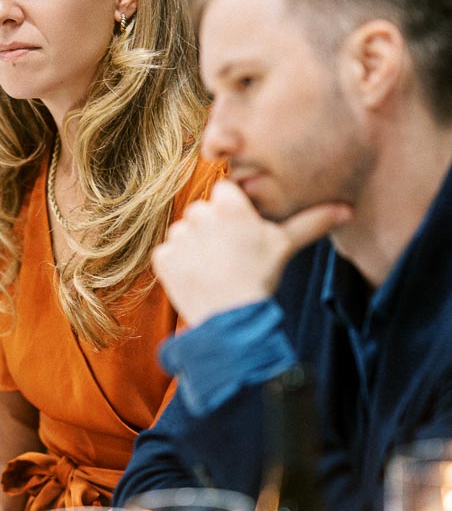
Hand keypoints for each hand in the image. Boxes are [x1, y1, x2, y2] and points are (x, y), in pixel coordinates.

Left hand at [152, 181, 351, 325]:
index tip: (241, 233)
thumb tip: (348, 209)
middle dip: (213, 228)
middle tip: (230, 254)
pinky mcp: (162, 258)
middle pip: (203, 211)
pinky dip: (178, 266)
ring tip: (215, 268)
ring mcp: (177, 236)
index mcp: (227, 204)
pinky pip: (168, 254)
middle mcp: (198, 214)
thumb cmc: (261, 276)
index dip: (233, 213)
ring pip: (184, 232)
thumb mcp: (285, 245)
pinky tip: (198, 278)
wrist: (232, 317)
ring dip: (195, 246)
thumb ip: (312, 222)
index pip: (224, 192)